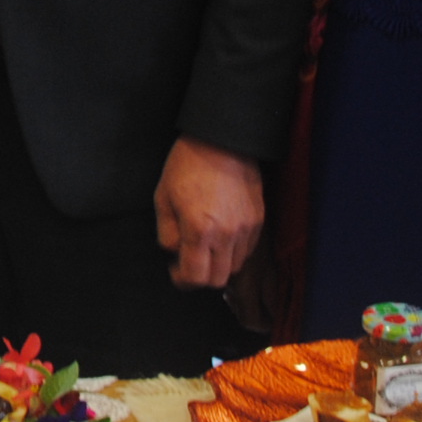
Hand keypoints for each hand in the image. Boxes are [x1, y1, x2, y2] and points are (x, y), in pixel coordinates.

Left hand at [154, 139, 263, 287]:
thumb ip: (167, 234)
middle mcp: (227, 234)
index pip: (195, 277)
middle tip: (188, 261)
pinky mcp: (258, 220)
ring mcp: (246, 228)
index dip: (182, 280)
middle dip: (200, 276)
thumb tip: (175, 254)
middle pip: (217, 279)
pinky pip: (247, 250)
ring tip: (205, 245)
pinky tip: (221, 235)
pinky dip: (233, 251)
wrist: (221, 140)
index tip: (175, 270)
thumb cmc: (187, 165)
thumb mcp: (163, 198)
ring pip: (234, 267)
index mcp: (199, 229)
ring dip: (218, 264)